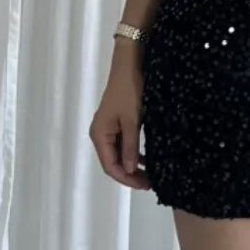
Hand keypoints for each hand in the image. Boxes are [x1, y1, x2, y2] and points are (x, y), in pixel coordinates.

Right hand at [89, 60, 151, 189]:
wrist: (130, 64)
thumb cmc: (130, 91)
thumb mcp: (132, 120)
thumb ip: (130, 146)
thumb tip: (129, 170)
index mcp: (99, 135)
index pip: (110, 166)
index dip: (126, 178)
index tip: (144, 185)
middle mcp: (100, 134)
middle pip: (113, 162)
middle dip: (130, 174)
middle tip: (150, 183)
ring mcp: (108, 128)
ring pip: (119, 154)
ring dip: (132, 165)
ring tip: (150, 175)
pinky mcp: (117, 122)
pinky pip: (123, 144)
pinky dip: (133, 153)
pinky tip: (146, 159)